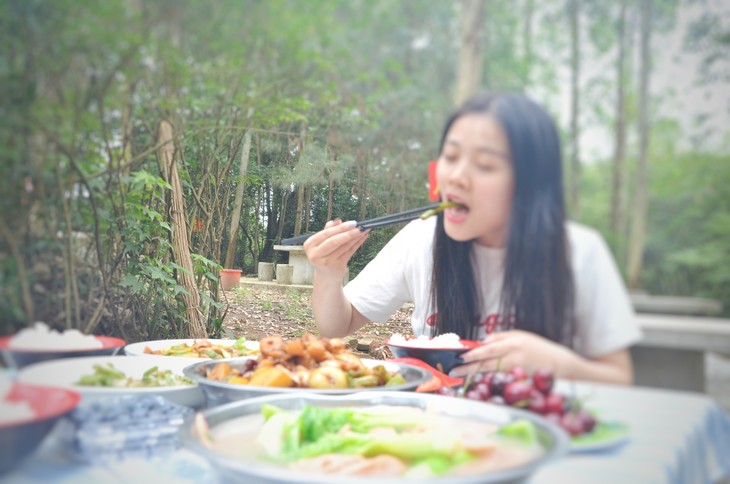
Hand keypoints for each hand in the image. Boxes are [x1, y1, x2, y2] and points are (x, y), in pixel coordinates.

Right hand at [303, 219, 368, 279]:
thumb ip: (328, 230)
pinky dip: (357, 244)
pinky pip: (349, 252)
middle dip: (348, 233)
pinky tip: (363, 237)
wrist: (326, 275)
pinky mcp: (336, 267)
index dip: (339, 228)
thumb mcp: (322, 242)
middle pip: (334, 241)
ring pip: (344, 247)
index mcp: (309, 245)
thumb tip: (338, 220)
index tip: (352, 223)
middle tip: (360, 227)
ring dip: (355, 238)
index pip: (326, 234)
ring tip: (364, 230)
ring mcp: (326, 262)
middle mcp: (315, 254)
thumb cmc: (324, 255)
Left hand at [449, 330, 573, 376]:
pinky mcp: (521, 380)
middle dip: (469, 365)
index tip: (459, 356)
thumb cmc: (539, 349)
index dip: (474, 352)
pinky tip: (478, 382)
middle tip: (454, 370)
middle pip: (488, 360)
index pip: (490, 347)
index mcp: (514, 342)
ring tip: (461, 376)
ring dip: (475, 374)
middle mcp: (515, 355)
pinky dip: (488, 380)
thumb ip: (501, 339)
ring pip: (492, 372)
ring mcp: (518, 369)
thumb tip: (482, 344)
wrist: (562, 364)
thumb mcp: (521, 337)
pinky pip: (501, 380)